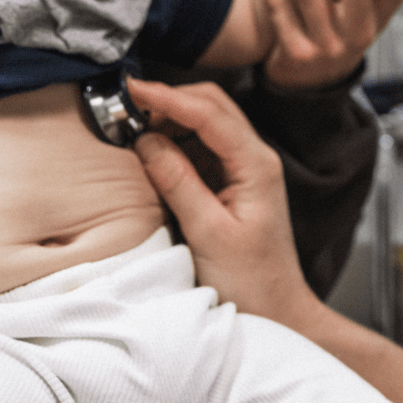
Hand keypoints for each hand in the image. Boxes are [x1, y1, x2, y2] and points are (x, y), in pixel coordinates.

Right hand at [129, 77, 319, 328]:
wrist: (277, 313)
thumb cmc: (250, 282)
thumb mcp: (208, 232)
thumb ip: (178, 182)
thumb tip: (145, 139)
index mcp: (256, 165)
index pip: (210, 114)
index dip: (169, 97)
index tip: (131, 89)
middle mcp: (255, 158)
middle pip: (212, 106)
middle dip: (170, 100)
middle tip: (126, 106)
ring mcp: (245, 169)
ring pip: (206, 122)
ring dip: (171, 118)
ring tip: (131, 126)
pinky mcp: (232, 183)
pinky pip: (202, 147)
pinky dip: (175, 140)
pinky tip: (150, 148)